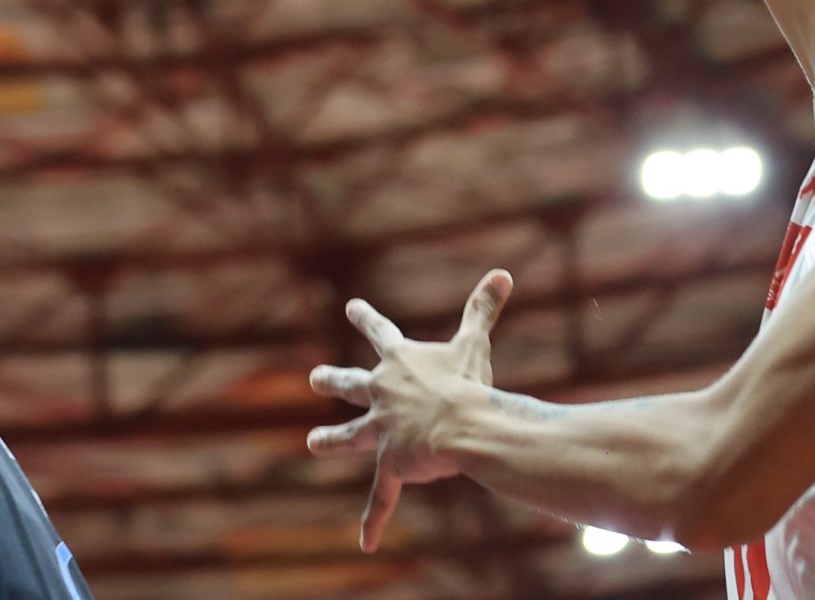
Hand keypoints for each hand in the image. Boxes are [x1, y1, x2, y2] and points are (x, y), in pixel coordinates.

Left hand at [306, 270, 511, 552]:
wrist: (465, 427)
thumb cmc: (469, 383)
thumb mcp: (473, 342)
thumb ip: (483, 308)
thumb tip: (503, 272)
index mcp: (399, 362)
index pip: (379, 331)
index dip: (364, 317)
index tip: (351, 306)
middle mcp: (383, 394)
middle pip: (350, 384)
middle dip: (332, 380)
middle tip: (314, 377)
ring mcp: (383, 430)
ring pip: (350, 436)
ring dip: (330, 441)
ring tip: (312, 445)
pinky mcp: (392, 465)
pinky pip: (381, 496)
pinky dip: (374, 519)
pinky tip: (366, 542)